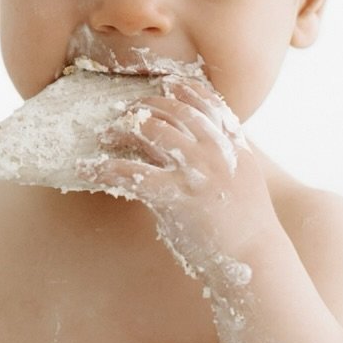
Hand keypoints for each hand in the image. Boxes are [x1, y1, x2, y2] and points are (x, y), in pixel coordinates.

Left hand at [74, 80, 275, 273]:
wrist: (254, 257)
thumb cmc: (246, 223)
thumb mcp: (244, 177)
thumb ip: (223, 154)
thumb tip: (197, 142)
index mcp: (233, 143)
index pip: (205, 100)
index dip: (181, 89)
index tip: (164, 85)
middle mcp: (214, 150)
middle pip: (172, 109)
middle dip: (145, 107)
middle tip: (126, 112)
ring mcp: (195, 171)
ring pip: (150, 130)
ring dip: (122, 129)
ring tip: (105, 136)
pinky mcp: (175, 196)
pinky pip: (130, 173)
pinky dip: (103, 168)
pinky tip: (87, 169)